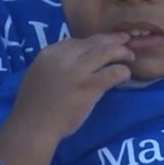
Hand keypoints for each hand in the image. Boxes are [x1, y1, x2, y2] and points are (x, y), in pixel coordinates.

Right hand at [0, 33, 133, 164]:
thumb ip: (56, 63)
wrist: (34, 125)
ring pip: (106, 52)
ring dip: (121, 51)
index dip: (93, 42)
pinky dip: (122, 70)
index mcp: (50, 52)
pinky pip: (112, 72)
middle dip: (112, 39)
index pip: (77, 40)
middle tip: (124, 40)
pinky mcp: (89, 87)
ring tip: (129, 55)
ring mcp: (78, 71)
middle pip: (94, 42)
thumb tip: (76, 59)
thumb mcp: (39, 73)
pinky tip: (125, 74)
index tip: (102, 45)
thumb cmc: (33, 105)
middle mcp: (64, 58)